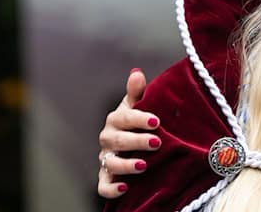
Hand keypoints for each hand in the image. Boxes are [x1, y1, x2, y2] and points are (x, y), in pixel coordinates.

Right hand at [97, 68, 159, 197]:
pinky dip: (112, 188)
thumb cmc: (135, 121)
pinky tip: (125, 187)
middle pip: (117, 140)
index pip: (124, 118)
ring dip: (126, 165)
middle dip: (136, 141)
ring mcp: (106, 158)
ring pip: (110, 163)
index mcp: (116, 120)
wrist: (129, 143)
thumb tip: (137, 73)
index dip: (138, 119)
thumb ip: (137, 92)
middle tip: (156, 142)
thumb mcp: (137, 106)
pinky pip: (103, 185)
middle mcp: (108, 138)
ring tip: (143, 166)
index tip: (156, 121)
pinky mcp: (106, 176)